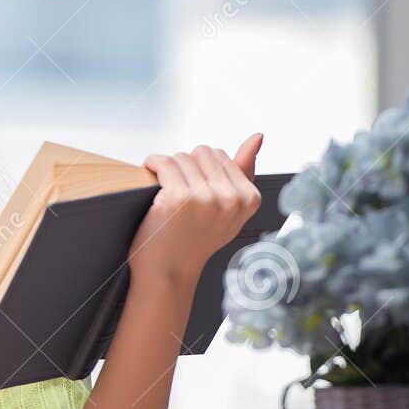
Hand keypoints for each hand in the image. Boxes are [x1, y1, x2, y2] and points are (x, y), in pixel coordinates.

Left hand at [126, 133, 264, 290]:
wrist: (168, 271)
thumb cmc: (195, 239)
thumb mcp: (229, 210)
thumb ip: (244, 172)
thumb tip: (257, 137)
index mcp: (249, 199)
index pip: (221, 156)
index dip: (201, 170)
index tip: (194, 192)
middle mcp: (231, 199)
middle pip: (202, 153)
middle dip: (186, 166)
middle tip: (178, 191)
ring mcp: (206, 198)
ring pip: (182, 157)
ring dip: (168, 168)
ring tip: (166, 191)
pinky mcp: (178, 198)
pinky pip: (164, 162)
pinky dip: (152, 164)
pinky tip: (151, 177)